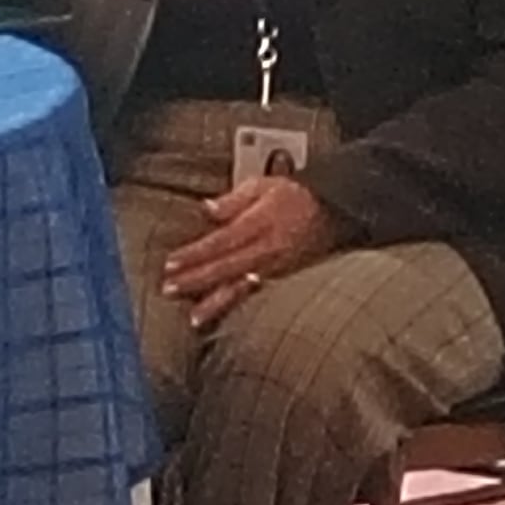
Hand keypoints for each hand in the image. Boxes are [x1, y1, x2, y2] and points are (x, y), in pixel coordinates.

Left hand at [161, 171, 344, 329]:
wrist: (336, 213)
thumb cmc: (297, 196)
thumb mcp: (265, 186)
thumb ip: (234, 200)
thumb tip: (206, 209)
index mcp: (259, 223)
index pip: (220, 241)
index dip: (194, 254)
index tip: (170, 263)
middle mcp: (267, 248)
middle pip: (225, 267)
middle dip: (195, 280)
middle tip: (168, 289)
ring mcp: (277, 268)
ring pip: (241, 288)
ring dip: (215, 303)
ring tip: (193, 318)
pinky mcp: (284, 280)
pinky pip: (258, 296)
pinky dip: (240, 306)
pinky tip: (224, 316)